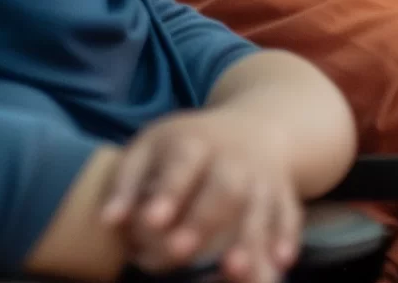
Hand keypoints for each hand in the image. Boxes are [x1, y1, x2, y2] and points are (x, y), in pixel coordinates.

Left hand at [100, 108, 302, 282]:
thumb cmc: (189, 145)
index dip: (169, 190)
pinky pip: (289, 218)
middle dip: (204, 219)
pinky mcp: (284, 197)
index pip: (182, 163)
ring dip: (248, 239)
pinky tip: (280, 262)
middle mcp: (234, 158)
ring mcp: (263, 178)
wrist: (254, 129)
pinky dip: (286, 239)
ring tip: (233, 269)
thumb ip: (128, 181)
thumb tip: (108, 221)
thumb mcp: (152, 146)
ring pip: (261, 207)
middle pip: (225, 187)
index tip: (150, 219)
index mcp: (195, 141)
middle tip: (178, 250)